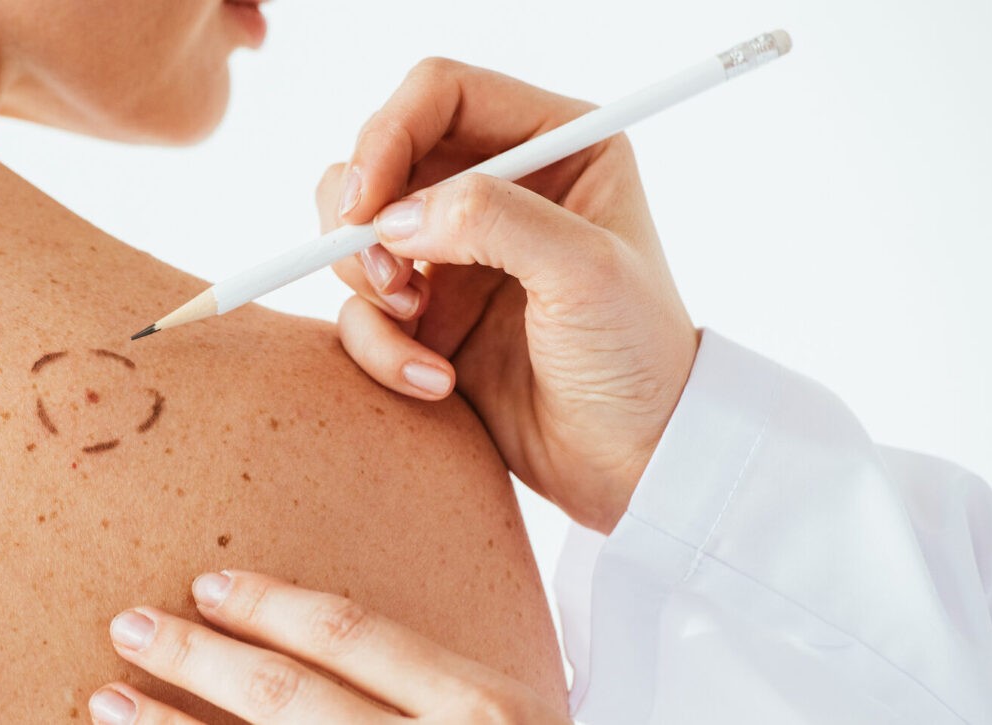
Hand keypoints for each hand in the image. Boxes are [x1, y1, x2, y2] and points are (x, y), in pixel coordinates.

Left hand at [88, 570, 569, 723]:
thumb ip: (435, 686)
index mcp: (484, 710)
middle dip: (194, 657)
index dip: (268, 605)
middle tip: (129, 628)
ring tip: (107, 701)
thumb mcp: (515, 723)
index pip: (352, 636)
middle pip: (284, 695)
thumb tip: (312, 647)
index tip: (207, 586)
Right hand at [319, 59, 698, 531]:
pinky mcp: (426, 313)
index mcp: (553, 145)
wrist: (632, 464)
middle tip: (386, 276)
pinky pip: (360, 309)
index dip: (389, 133)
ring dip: (364, 280)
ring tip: (415, 324)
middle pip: (380, 155)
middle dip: (363, 215)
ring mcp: (455, 251)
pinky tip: (434, 382)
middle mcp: (496, 187)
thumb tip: (395, 214)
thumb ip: (495, 220)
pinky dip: (379, 346)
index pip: (441, 94)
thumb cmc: (636, 360)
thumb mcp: (585, 274)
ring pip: (355, 230)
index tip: (367, 202)